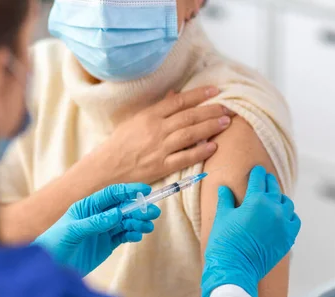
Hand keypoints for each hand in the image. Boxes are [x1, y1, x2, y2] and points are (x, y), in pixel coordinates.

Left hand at [34, 183, 160, 275]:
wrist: (50, 265)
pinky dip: (133, 235)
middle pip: (122, 208)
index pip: (111, 194)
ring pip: (126, 222)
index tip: (144, 191)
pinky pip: (123, 236)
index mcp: (87, 207)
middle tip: (152, 212)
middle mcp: (97, 216)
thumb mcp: (72, 231)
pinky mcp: (106, 244)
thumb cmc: (55, 243)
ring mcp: (103, 230)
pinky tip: (138, 235)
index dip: (128, 191)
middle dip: (138, 209)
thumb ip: (94, 222)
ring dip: (138, 222)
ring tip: (148, 226)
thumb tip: (116, 214)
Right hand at [98, 86, 233, 183]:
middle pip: (189, 116)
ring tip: (226, 122)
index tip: (215, 91)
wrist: (106, 168)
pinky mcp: (161, 166)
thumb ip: (158, 107)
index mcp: (149, 116)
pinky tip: (213, 147)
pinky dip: (200, 152)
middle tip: (228, 107)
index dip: (199, 94)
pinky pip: (184, 158)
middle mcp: (156, 130)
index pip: (179, 101)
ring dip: (210, 127)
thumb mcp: (136, 120)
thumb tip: (175, 94)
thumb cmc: (120, 143)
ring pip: (190, 135)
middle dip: (211, 110)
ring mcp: (159, 148)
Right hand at [199, 166, 300, 296]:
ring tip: (274, 198)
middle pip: (274, 189)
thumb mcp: (222, 217)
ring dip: (280, 199)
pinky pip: (294, 221)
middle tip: (265, 179)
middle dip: (269, 182)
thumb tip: (224, 188)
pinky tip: (282, 216)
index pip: (258, 180)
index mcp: (256, 200)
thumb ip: (226, 200)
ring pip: (287, 204)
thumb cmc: (224, 242)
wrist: (234, 269)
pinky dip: (289, 216)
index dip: (257, 173)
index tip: (257, 169)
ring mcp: (284, 224)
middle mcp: (274, 209)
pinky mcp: (288, 238)